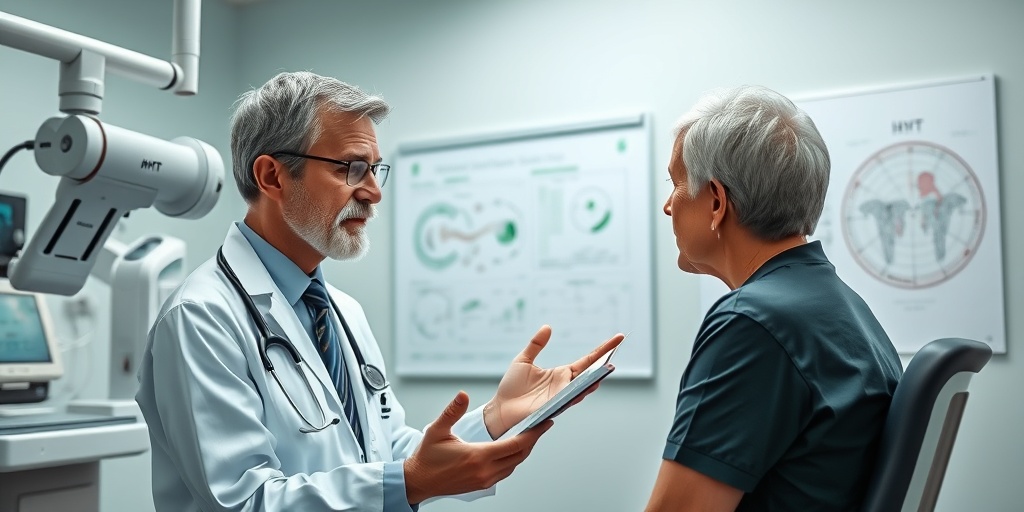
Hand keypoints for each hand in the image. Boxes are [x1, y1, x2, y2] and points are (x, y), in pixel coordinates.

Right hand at [404, 391, 551, 504]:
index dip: (533, 433)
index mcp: (478, 456)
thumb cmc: (427, 457)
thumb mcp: (437, 430)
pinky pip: (505, 472)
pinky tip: (512, 449)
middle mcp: (485, 471)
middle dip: (533, 440)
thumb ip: (452, 412)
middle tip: (542, 426)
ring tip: (529, 435)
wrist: (418, 481)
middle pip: (520, 455)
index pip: (515, 444)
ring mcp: (484, 480)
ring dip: (524, 451)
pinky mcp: (482, 485)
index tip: (544, 423)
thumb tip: (463, 395)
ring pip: (514, 465)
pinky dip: (513, 460)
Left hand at [482, 325, 624, 437]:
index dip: (603, 350)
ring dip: (595, 379)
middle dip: (604, 365)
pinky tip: (588, 384)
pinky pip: (569, 398)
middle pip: (590, 374)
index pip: (587, 360)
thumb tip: (548, 327)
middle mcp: (565, 386)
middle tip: (616, 355)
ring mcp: (561, 397)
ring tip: (607, 368)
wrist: (501, 408)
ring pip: (584, 388)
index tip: (619, 338)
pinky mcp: (554, 407)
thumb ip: (536, 344)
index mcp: (561, 374)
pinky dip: (579, 391)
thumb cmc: (512, 387)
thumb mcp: (524, 360)